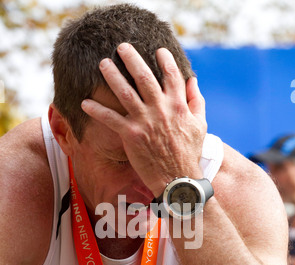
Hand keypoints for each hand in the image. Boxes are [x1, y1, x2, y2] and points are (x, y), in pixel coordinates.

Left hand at [81, 43, 206, 196]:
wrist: (178, 179)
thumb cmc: (189, 153)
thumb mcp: (200, 125)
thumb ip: (197, 100)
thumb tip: (193, 80)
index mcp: (178, 105)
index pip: (171, 75)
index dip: (164, 60)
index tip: (157, 50)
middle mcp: (161, 109)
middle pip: (144, 77)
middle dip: (132, 59)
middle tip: (121, 47)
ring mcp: (145, 121)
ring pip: (125, 92)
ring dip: (112, 76)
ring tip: (102, 64)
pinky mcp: (132, 135)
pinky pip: (111, 119)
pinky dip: (97, 110)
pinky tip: (85, 102)